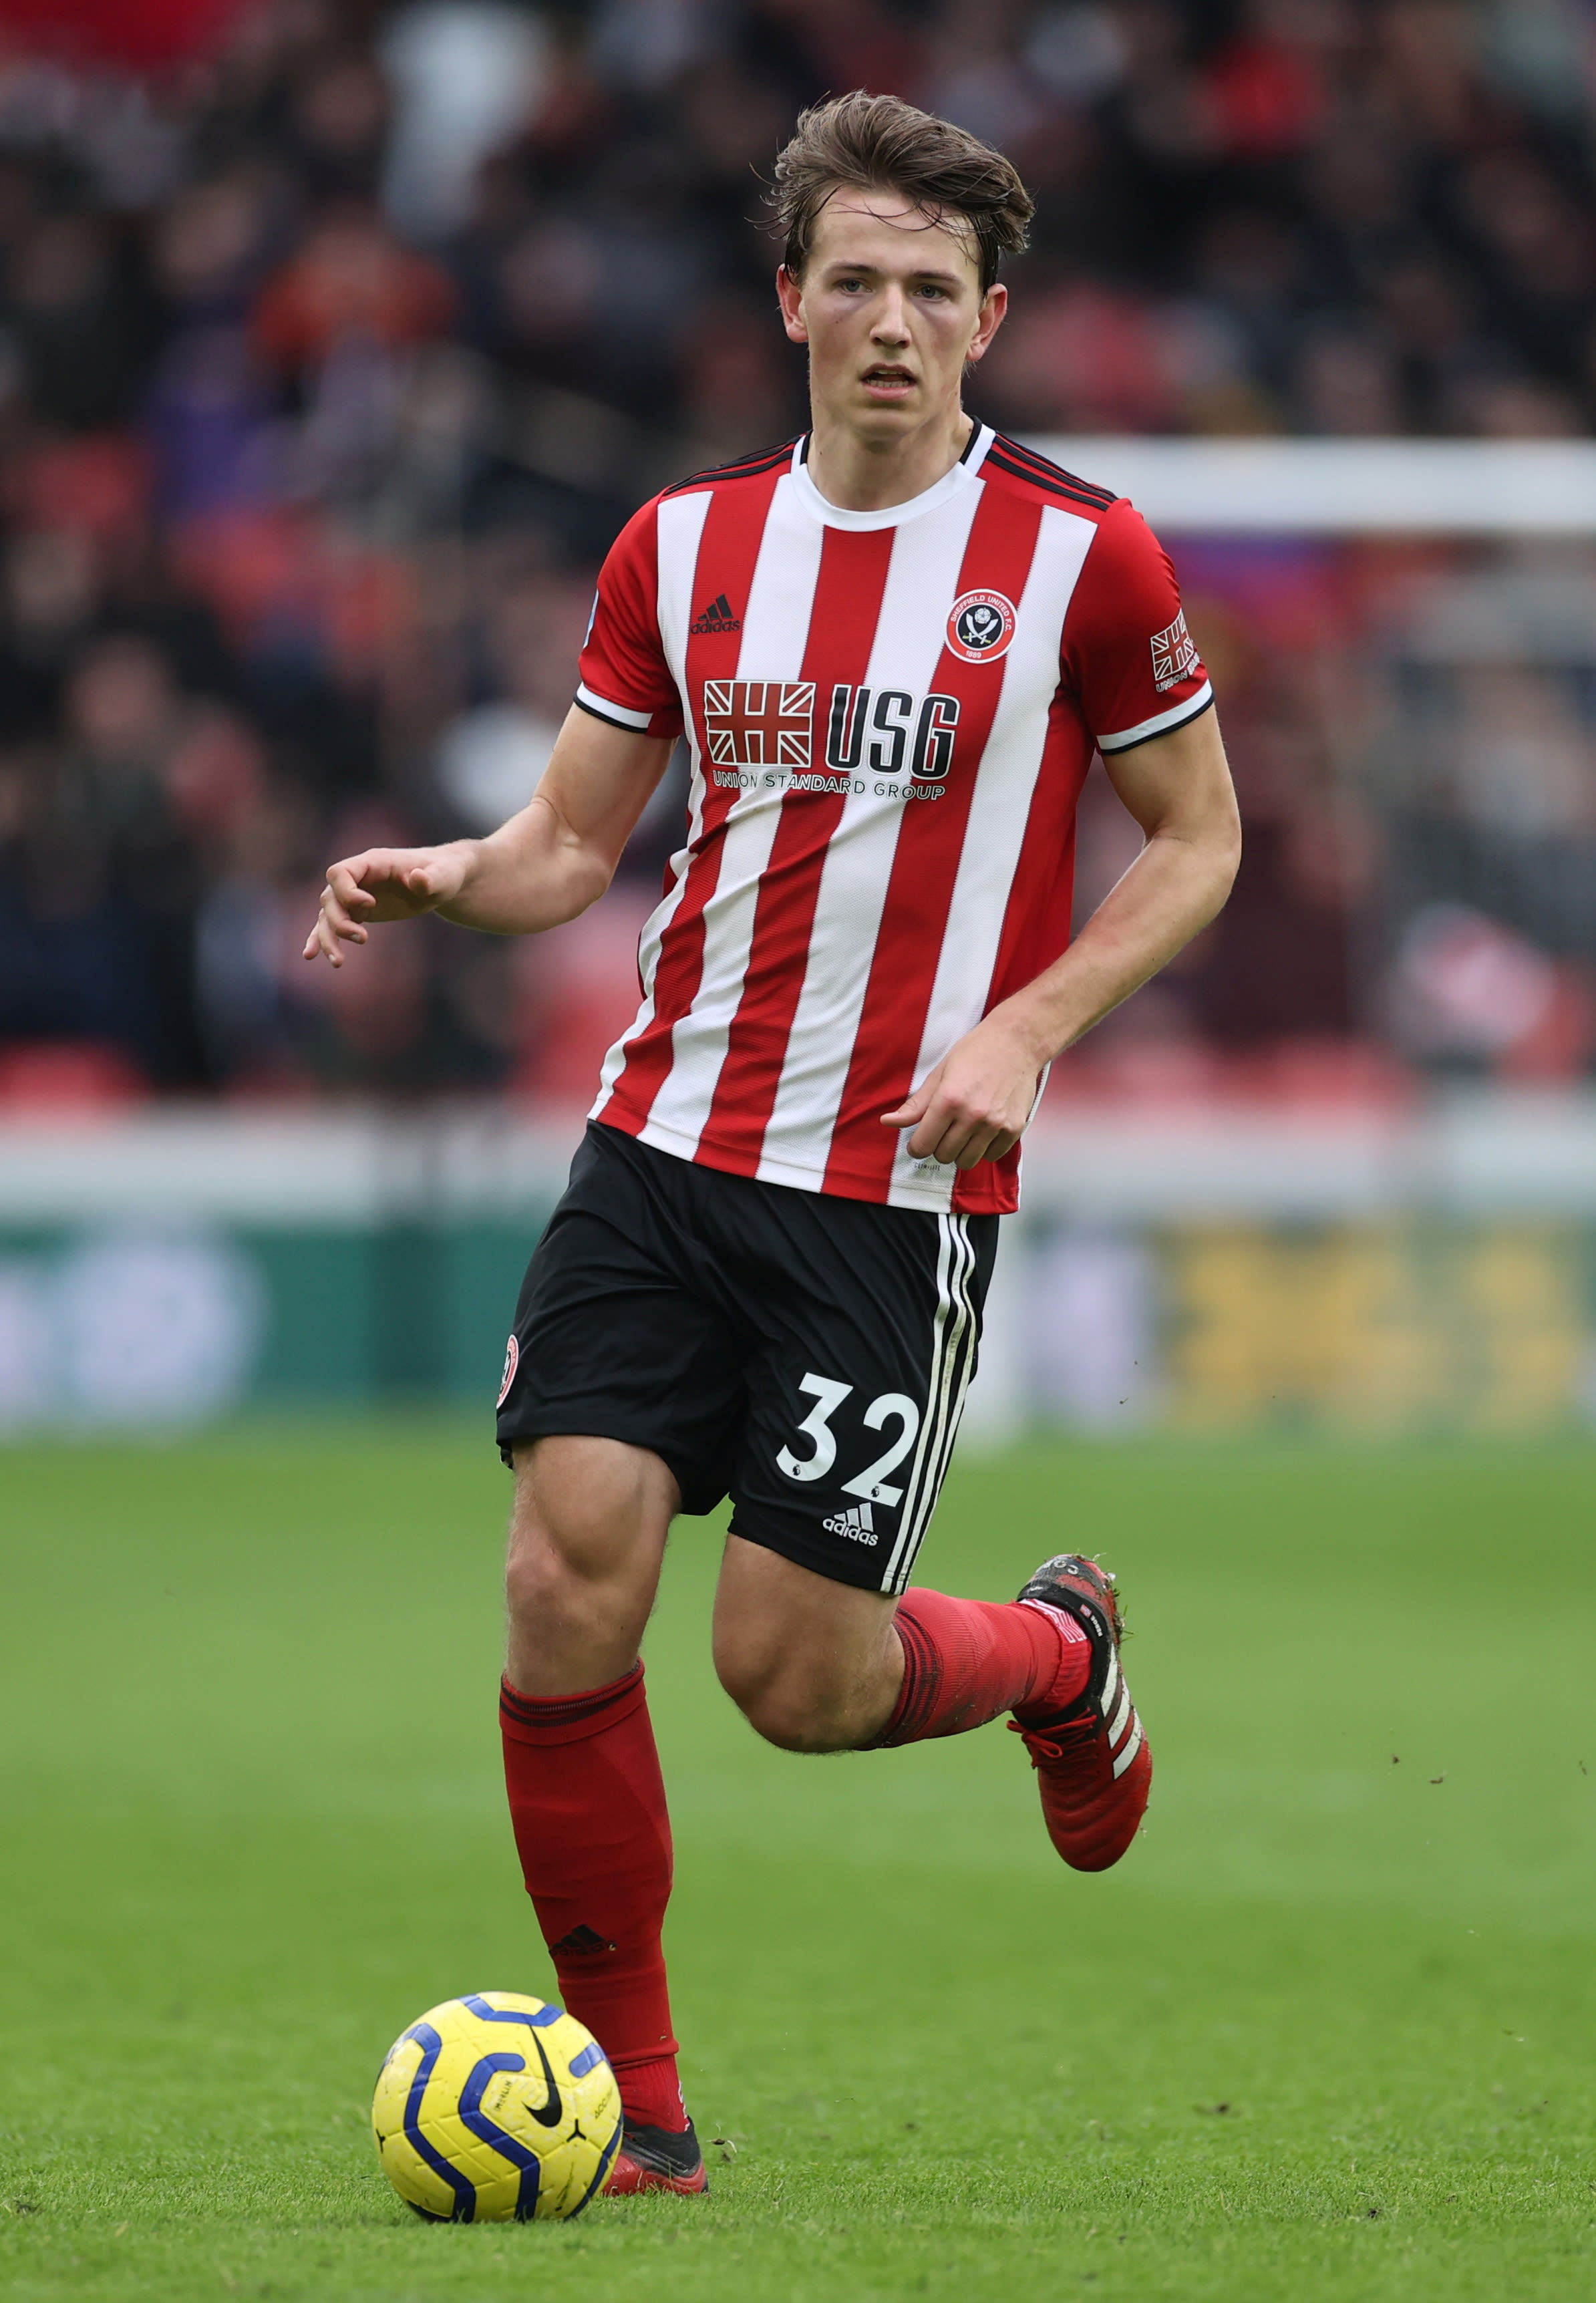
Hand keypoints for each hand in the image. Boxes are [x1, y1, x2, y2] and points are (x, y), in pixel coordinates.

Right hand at [301, 845, 472, 967]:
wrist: (441, 880)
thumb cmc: (444, 873)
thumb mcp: (444, 876)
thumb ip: (432, 878)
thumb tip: (419, 879)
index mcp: (372, 862)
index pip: (340, 873)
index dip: (346, 891)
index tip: (370, 906)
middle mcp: (357, 878)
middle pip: (330, 898)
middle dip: (339, 921)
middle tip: (363, 939)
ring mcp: (354, 895)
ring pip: (327, 915)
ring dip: (328, 937)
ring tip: (339, 962)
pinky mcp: (358, 912)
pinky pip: (332, 924)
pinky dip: (320, 938)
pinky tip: (310, 955)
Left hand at [879, 1015, 1044, 1169]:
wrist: (1017, 1042)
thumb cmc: (977, 1052)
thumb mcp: (939, 1073)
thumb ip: (916, 1104)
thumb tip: (888, 1121)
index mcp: (948, 1100)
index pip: (923, 1145)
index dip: (916, 1147)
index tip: (919, 1142)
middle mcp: (972, 1115)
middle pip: (944, 1156)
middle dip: (938, 1147)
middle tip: (943, 1131)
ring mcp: (995, 1124)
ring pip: (967, 1161)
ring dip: (960, 1152)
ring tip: (963, 1132)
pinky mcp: (1014, 1128)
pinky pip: (991, 1156)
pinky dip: (984, 1150)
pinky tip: (982, 1132)